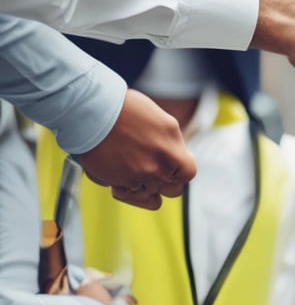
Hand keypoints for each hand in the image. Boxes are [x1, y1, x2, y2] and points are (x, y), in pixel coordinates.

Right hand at [78, 90, 195, 209]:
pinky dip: (125, 190)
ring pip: (150, 195)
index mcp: (171, 144)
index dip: (181, 172)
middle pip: (172, 190)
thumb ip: (171, 143)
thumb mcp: (160, 120)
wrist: (94, 110)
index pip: (188, 173)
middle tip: (152, 171)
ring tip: (131, 169)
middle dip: (165, 183)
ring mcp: (140, 175)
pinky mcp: (119, 182)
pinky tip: (119, 178)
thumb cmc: (125, 108)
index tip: (172, 167)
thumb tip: (173, 157)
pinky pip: (128, 195)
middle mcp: (159, 163)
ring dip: (143, 186)